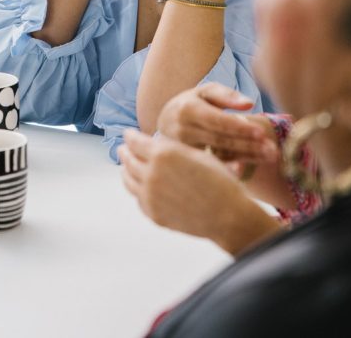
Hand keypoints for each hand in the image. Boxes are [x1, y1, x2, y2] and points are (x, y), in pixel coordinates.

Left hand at [120, 130, 279, 253]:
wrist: (228, 216)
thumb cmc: (219, 182)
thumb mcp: (197, 154)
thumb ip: (172, 149)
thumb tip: (154, 146)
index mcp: (164, 153)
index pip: (134, 141)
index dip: (129, 137)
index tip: (127, 135)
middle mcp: (152, 173)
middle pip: (127, 160)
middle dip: (124, 153)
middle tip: (122, 150)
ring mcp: (150, 195)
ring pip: (128, 180)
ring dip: (126, 171)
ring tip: (126, 168)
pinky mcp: (153, 213)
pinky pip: (139, 198)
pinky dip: (138, 190)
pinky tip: (141, 187)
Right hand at [157, 83, 277, 163]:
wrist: (165, 121)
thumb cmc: (192, 102)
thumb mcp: (205, 92)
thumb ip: (227, 95)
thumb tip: (249, 104)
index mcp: (187, 109)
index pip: (216, 120)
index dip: (238, 127)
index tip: (260, 131)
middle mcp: (182, 130)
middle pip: (220, 140)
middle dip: (247, 145)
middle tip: (272, 149)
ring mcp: (184, 148)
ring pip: (219, 154)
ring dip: (246, 157)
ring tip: (270, 156)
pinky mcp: (188, 161)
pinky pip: (215, 164)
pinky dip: (235, 166)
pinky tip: (252, 165)